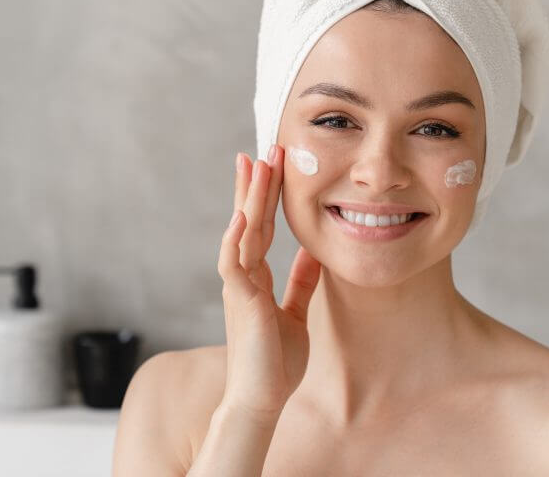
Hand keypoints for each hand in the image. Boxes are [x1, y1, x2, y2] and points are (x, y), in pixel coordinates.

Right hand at [216, 144, 321, 421]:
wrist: (263, 398)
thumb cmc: (276, 361)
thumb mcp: (295, 312)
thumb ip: (300, 281)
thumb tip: (313, 251)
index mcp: (255, 278)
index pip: (259, 227)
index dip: (264, 196)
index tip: (270, 166)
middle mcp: (243, 276)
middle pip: (249, 220)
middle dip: (256, 185)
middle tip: (262, 149)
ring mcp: (239, 287)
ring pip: (243, 232)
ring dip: (250, 198)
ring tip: (256, 165)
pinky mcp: (241, 302)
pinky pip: (235, 263)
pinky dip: (237, 238)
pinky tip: (244, 213)